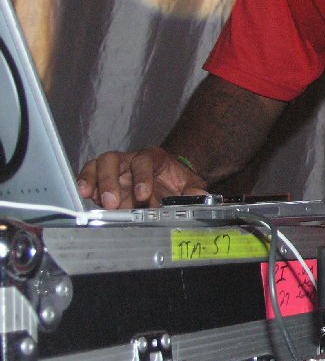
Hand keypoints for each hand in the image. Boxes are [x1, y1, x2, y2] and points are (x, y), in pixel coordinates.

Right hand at [76, 146, 208, 208]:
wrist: (167, 177)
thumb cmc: (175, 179)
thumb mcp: (190, 183)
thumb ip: (195, 190)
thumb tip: (202, 197)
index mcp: (152, 157)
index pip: (143, 162)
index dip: (142, 178)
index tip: (143, 196)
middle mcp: (129, 159)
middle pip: (113, 160)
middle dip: (111, 181)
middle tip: (113, 203)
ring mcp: (114, 168)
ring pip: (98, 165)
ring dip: (94, 181)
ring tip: (92, 198)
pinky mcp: (103, 178)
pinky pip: (89, 175)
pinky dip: (85, 183)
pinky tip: (85, 195)